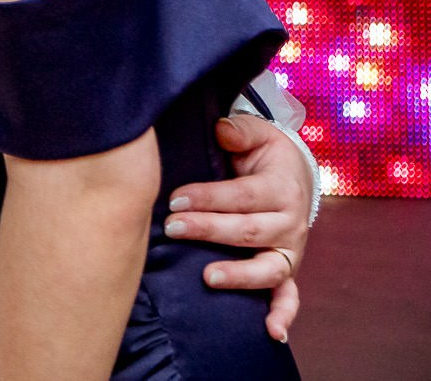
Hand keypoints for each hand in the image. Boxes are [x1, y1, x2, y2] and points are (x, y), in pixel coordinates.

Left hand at [164, 114, 312, 342]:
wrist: (291, 174)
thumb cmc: (263, 154)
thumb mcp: (255, 133)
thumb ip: (239, 130)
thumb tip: (222, 131)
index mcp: (280, 188)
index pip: (241, 196)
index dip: (208, 197)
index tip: (174, 198)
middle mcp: (289, 223)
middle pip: (248, 231)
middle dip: (208, 230)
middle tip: (172, 228)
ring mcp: (289, 250)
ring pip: (268, 268)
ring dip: (239, 276)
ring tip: (208, 277)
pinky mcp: (286, 269)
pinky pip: (290, 297)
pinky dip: (283, 315)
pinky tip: (271, 333)